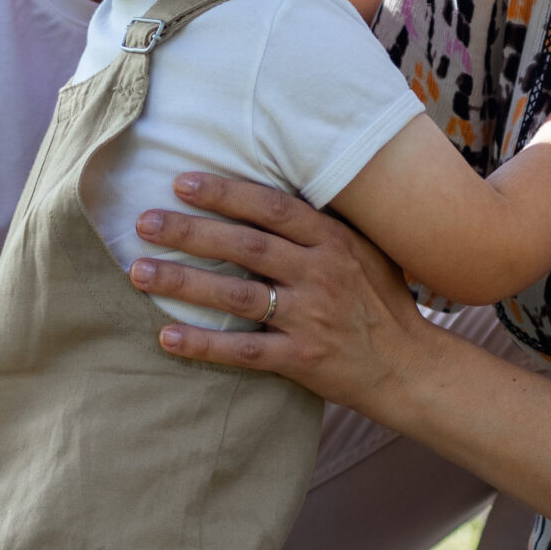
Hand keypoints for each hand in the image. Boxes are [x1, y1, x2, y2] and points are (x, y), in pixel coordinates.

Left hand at [129, 173, 431, 415]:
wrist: (410, 367)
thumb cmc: (380, 303)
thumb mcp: (364, 250)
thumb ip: (321, 225)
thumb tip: (269, 191)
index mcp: (334, 241)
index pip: (272, 208)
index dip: (225, 193)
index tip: (181, 182)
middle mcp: (322, 274)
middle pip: (246, 246)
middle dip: (191, 231)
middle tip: (144, 222)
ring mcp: (311, 318)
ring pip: (237, 296)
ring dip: (184, 283)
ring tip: (140, 272)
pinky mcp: (303, 359)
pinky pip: (244, 351)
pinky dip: (204, 345)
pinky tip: (166, 337)